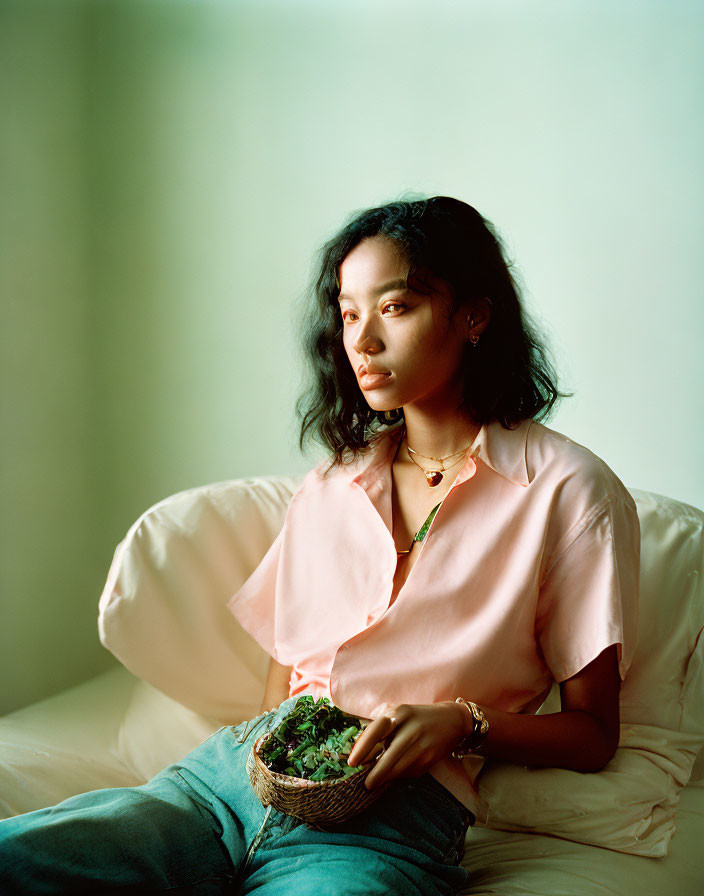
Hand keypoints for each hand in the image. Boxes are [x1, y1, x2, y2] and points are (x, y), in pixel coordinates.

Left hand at [347, 701, 465, 790]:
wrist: (452, 720)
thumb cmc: (416, 718)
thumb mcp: (399, 714)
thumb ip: (380, 728)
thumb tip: (361, 753)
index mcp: (399, 711)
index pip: (376, 730)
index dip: (362, 748)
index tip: (352, 762)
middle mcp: (411, 727)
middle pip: (389, 756)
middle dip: (375, 774)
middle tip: (365, 784)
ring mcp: (423, 742)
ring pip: (399, 768)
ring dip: (386, 778)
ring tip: (375, 783)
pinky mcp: (431, 756)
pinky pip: (411, 771)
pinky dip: (400, 776)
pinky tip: (395, 776)